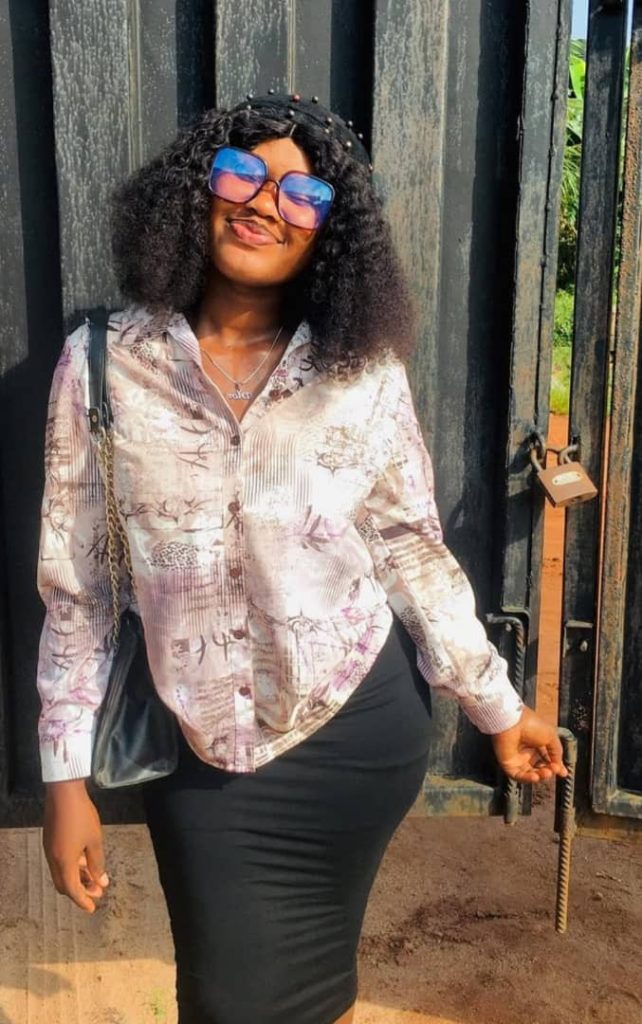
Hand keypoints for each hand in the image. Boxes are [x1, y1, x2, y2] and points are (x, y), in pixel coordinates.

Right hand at [43, 780, 108, 912]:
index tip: (93, 908)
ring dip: (77, 878)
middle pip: (64, 884)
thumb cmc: (82, 817)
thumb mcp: (94, 841)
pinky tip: (85, 861)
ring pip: (62, 873)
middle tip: (97, 892)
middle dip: (80, 891)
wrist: (63, 793)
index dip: (83, 900)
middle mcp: (53, 859)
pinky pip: (60, 862)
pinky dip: (72, 867)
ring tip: (95, 877)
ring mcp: (50, 850)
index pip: (72, 890)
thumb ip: (97, 863)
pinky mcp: (50, 840)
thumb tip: (101, 882)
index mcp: (64, 862)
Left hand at [491, 707, 568, 783]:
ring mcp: (516, 759)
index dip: (555, 766)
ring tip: (547, 773)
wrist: (513, 721)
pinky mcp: (508, 764)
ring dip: (540, 776)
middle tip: (554, 770)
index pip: (546, 759)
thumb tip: (560, 768)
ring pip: (530, 774)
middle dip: (548, 771)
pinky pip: (518, 776)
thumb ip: (557, 752)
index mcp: (535, 744)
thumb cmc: (531, 724)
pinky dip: (527, 779)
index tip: (563, 773)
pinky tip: (536, 777)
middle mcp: (526, 752)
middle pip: (539, 769)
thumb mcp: (551, 736)